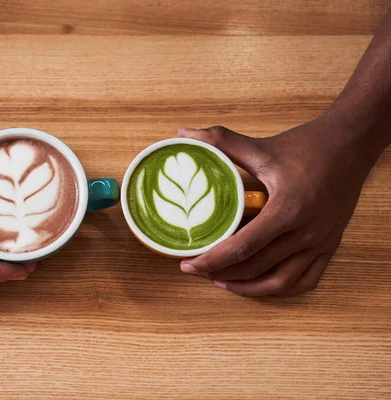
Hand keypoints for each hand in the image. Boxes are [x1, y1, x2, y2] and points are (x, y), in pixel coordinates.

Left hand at [178, 118, 377, 296]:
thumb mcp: (261, 147)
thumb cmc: (306, 146)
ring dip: (249, 287)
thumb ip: (220, 142)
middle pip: (256, 267)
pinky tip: (258, 283)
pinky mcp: (330, 246)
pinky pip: (306, 280)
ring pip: (281, 282)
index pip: (242, 247)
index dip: (211, 260)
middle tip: (197, 270)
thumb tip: (184, 133)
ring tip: (221, 281)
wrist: (350, 143)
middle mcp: (305, 232)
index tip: (188, 266)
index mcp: (286, 209)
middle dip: (221, 273)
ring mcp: (320, 242)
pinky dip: (280, 288)